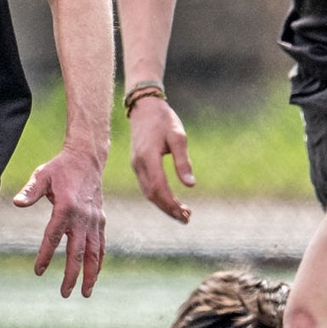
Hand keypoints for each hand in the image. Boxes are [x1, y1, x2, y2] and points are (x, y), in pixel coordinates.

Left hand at [12, 146, 105, 297]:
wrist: (87, 159)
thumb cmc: (60, 168)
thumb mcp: (42, 176)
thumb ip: (30, 191)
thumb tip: (17, 203)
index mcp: (66, 208)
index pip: (53, 237)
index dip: (45, 256)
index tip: (38, 271)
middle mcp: (83, 217)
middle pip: (77, 252)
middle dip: (71, 275)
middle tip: (64, 293)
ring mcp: (94, 220)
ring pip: (94, 253)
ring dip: (91, 274)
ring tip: (85, 293)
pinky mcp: (101, 220)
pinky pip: (101, 245)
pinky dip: (99, 261)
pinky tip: (95, 275)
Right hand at [127, 95, 193, 222]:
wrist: (144, 108)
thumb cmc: (164, 120)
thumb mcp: (178, 137)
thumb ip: (183, 162)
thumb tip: (190, 186)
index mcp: (148, 157)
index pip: (159, 188)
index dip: (171, 203)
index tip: (185, 213)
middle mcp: (138, 164)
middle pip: (152, 195)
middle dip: (168, 209)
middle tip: (187, 219)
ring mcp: (136, 165)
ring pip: (148, 192)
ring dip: (164, 205)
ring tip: (182, 213)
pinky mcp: (137, 165)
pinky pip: (147, 186)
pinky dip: (158, 196)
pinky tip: (171, 200)